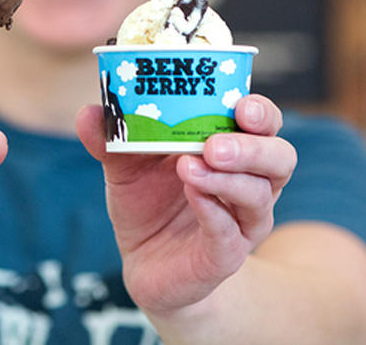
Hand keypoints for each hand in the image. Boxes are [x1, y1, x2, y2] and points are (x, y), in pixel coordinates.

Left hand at [76, 94, 296, 317]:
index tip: (240, 103)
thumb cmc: (147, 201)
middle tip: (214, 143)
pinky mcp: (223, 255)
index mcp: (229, 149)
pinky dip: (212, 211)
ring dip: (228, 178)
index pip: (261, 122)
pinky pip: (228, 233)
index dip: (259, 110)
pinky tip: (192, 195)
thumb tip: (87, 112)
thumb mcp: (125, 165)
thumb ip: (110, 139)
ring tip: (188, 165)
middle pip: (278, 157)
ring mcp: (240, 221)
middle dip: (252, 147)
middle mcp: (246, 182)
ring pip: (259, 195)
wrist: (146, 262)